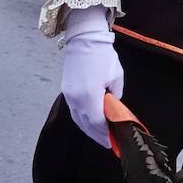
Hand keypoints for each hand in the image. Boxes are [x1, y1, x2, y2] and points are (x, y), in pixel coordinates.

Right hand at [61, 12, 123, 147]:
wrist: (84, 39)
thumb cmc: (104, 56)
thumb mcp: (116, 76)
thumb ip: (115, 96)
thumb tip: (112, 107)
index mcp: (90, 95)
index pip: (98, 122)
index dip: (105, 133)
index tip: (114, 141)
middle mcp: (76, 99)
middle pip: (86, 124)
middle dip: (97, 135)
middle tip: (108, 143)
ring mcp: (69, 95)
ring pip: (78, 119)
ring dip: (89, 129)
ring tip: (100, 136)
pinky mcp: (66, 91)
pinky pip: (74, 111)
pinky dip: (82, 120)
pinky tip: (90, 123)